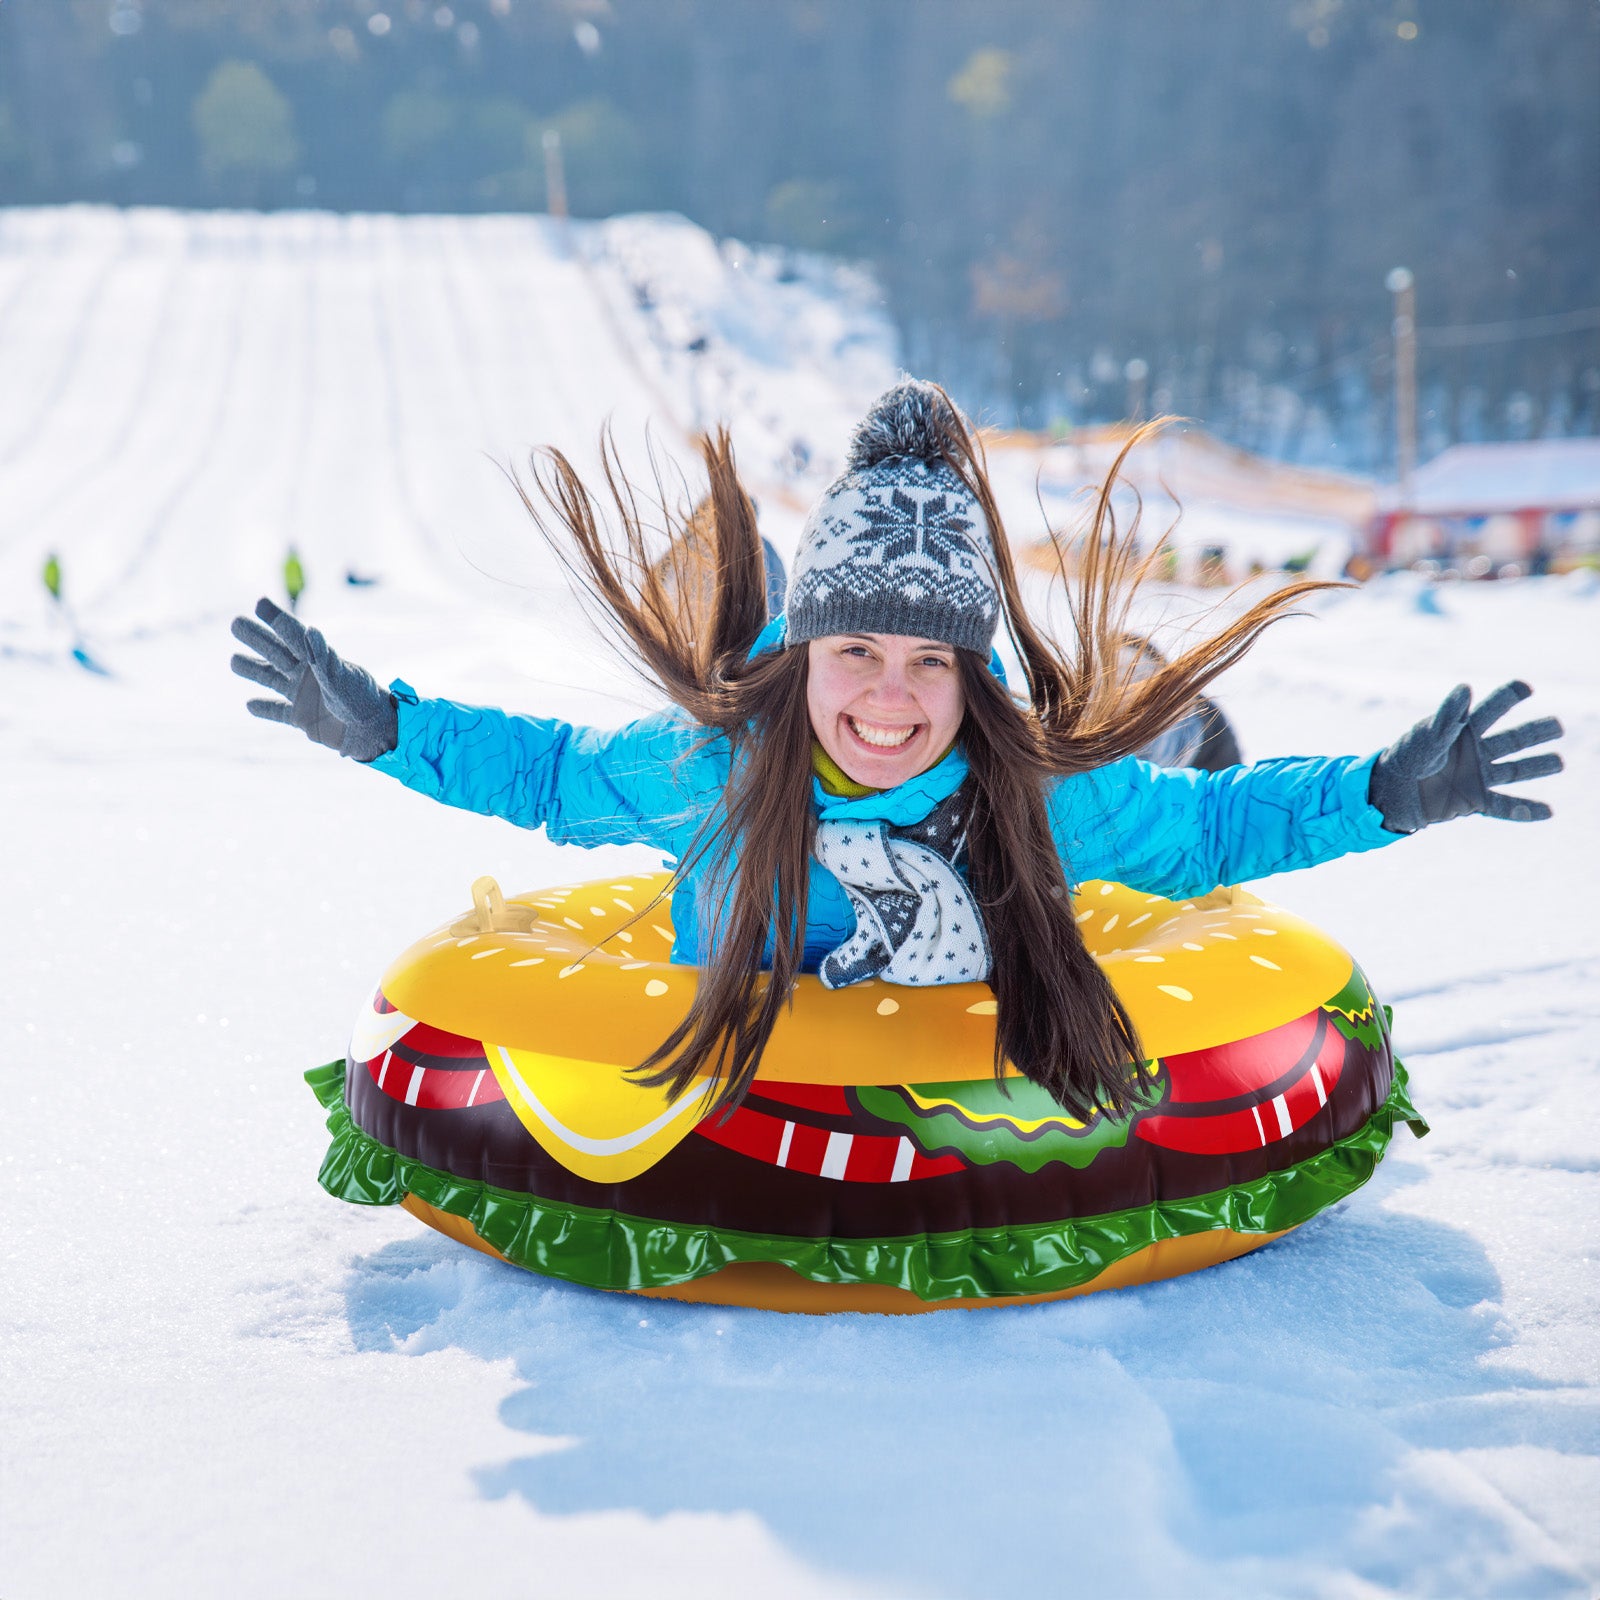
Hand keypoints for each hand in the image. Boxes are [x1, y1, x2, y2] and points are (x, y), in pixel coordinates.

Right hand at [229, 597, 397, 762]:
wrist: (372, 732)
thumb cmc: (362, 700)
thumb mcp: (342, 677)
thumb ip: (323, 657)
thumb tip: (310, 630)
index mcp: (317, 660)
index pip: (292, 634)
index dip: (276, 618)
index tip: (260, 602)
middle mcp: (307, 674)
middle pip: (275, 652)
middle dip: (256, 638)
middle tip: (236, 623)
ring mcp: (303, 696)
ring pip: (271, 679)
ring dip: (253, 670)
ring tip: (234, 661)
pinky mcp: (302, 719)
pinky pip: (279, 713)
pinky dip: (265, 710)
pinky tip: (250, 705)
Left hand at [1369, 681, 1562, 833]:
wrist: (1388, 793)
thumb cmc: (1405, 757)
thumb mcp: (1427, 737)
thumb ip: (1448, 717)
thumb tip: (1466, 688)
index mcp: (1463, 730)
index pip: (1492, 709)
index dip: (1509, 696)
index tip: (1526, 687)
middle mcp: (1475, 751)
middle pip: (1513, 739)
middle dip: (1536, 732)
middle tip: (1557, 726)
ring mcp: (1476, 776)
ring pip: (1514, 770)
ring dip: (1537, 766)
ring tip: (1559, 762)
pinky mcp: (1473, 800)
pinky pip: (1503, 806)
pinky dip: (1524, 811)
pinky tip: (1548, 811)